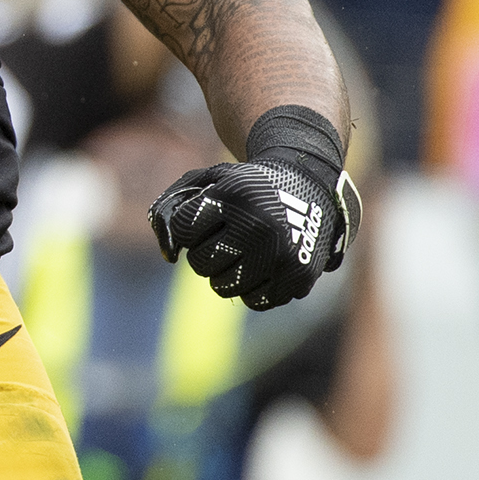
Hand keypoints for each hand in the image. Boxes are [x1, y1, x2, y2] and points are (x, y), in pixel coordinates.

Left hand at [149, 105, 356, 309]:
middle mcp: (258, 228)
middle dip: (203, 251)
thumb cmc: (247, 187)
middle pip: (201, 262)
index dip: (187, 225)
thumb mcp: (211, 179)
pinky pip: (254, 300)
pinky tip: (260, 265)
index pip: (183, 229)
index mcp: (234, 197)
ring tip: (240, 250)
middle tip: (222, 237)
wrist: (310, 186)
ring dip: (224, 271)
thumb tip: (168, 255)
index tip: (202, 218)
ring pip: (223, 286)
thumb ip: (174, 205)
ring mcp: (280, 256)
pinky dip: (251, 287)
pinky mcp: (297, 278)